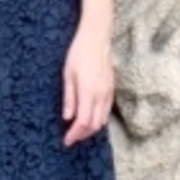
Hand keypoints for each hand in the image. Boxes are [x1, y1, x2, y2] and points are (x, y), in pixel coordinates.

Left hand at [62, 24, 113, 147]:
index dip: (74, 135)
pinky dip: (98, 119)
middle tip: (71, 137)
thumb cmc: (78, 54)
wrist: (97, 38)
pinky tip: (89, 117)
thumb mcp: (68, 75)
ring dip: (90, 128)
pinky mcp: (112, 89)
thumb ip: (69, 98)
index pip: (83, 123)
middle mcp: (101, 96)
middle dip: (82, 135)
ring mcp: (109, 93)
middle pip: (94, 125)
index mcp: (88, 93)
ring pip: (102, 120)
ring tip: (78, 130)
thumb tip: (67, 117)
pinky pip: (106, 111)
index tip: (66, 141)